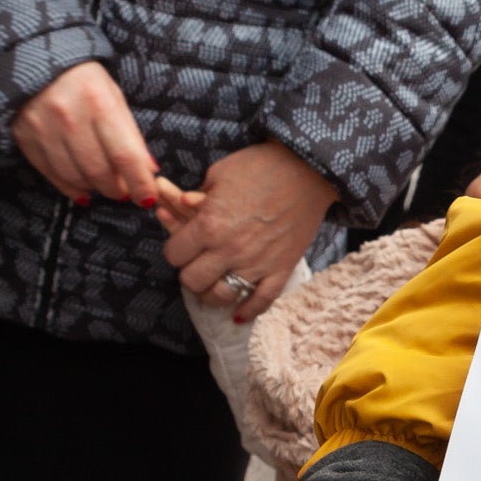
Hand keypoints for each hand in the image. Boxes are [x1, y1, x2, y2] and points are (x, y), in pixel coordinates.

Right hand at [11, 62, 159, 205]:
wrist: (34, 60)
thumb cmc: (83, 80)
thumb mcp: (113, 97)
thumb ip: (130, 134)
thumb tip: (148, 170)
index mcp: (98, 102)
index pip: (125, 155)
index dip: (139, 182)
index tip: (147, 198)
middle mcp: (69, 117)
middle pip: (99, 171)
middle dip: (117, 188)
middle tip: (124, 190)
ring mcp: (44, 129)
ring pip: (75, 176)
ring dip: (95, 188)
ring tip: (103, 185)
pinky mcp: (25, 138)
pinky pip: (52, 174)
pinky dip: (70, 186)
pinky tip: (82, 188)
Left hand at [160, 141, 339, 322]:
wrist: (307, 170)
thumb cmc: (260, 166)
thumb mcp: (218, 174)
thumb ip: (198, 198)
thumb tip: (188, 208)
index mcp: (208, 226)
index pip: (173, 255)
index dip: (175, 250)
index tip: (182, 245)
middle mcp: (228, 250)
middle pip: (192, 281)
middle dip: (190, 273)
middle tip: (197, 264)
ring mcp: (256, 264)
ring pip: (221, 297)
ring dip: (212, 294)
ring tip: (213, 285)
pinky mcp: (280, 270)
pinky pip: (261, 302)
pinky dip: (248, 311)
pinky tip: (239, 314)